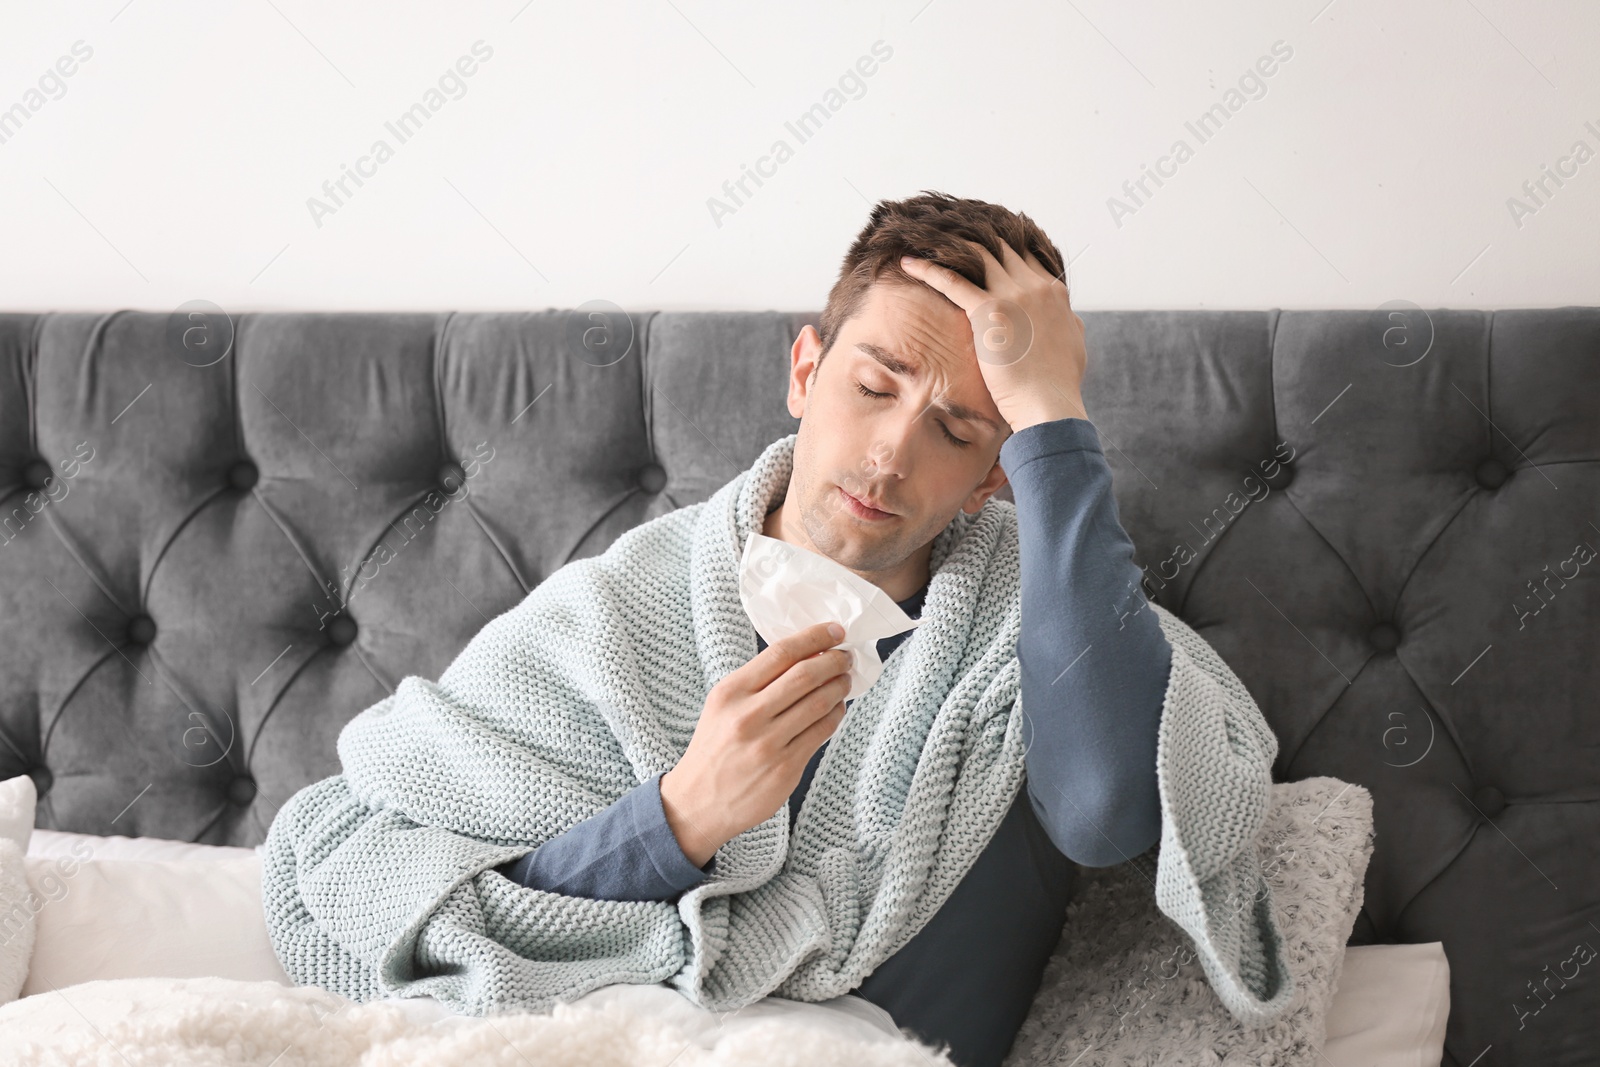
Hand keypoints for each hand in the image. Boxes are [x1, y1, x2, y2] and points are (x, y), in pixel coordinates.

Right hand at [660, 621, 853, 866]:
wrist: (697, 801)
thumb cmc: (714, 747)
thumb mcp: (722, 705)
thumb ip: (758, 682)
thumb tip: (806, 655)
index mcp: (730, 693)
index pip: (781, 653)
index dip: (814, 637)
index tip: (834, 630)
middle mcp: (748, 716)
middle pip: (805, 676)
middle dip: (834, 661)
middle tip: (846, 657)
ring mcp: (768, 744)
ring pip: (818, 703)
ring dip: (839, 687)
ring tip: (845, 680)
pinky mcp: (785, 768)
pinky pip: (820, 733)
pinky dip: (835, 715)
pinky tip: (837, 708)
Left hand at [898, 239, 1088, 431]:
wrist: (1049, 404)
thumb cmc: (1058, 382)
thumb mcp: (1073, 342)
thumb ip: (1067, 321)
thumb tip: (1067, 314)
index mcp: (1054, 291)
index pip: (1026, 254)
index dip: (1004, 243)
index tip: (983, 236)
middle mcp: (1035, 284)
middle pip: (1001, 246)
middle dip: (975, 235)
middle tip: (949, 229)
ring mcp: (1013, 294)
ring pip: (977, 253)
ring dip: (951, 244)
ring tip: (928, 237)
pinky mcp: (988, 311)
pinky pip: (952, 281)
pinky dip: (928, 269)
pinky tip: (908, 263)